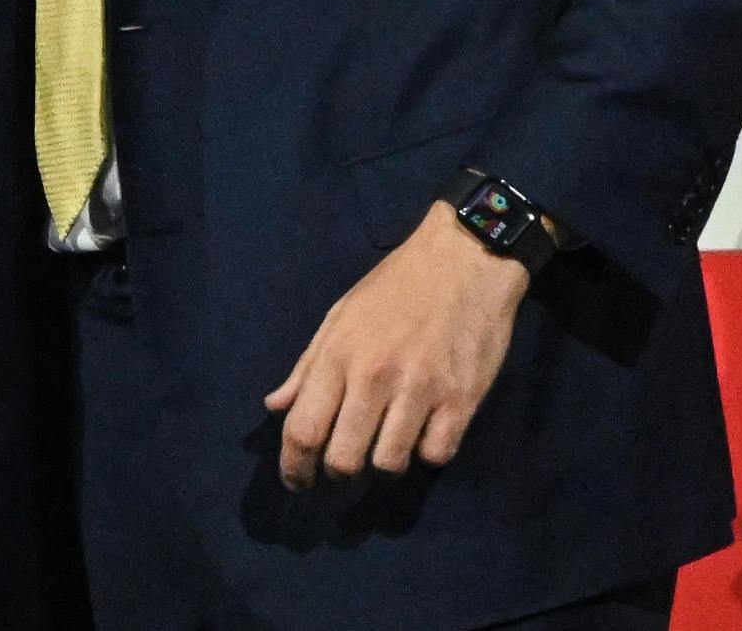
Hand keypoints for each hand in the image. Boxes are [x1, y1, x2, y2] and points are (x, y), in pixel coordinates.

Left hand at [265, 201, 530, 487]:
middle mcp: (375, 377)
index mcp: (339, 355)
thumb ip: (308, 366)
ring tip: (389, 441)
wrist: (465, 259)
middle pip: (343, 460)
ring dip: (385, 462)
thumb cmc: (396, 286)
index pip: (303, 431)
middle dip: (338, 473)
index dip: (293, 468)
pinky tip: (427, 431)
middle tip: (346, 465)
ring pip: (389, 464)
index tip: (297, 483)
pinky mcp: (462, 399)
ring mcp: (420, 390)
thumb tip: (276, 406)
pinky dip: (428, 452)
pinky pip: (436, 455)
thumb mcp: (341, 315)